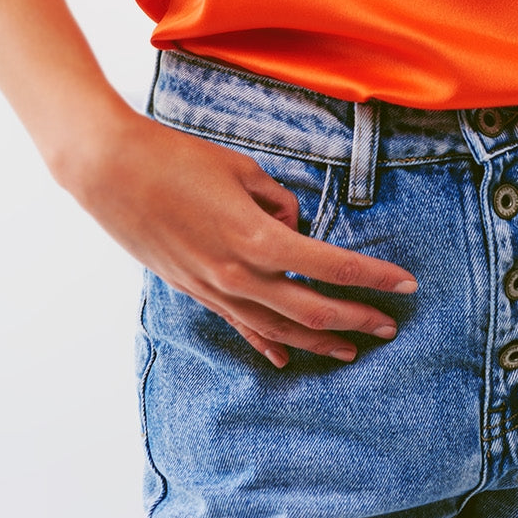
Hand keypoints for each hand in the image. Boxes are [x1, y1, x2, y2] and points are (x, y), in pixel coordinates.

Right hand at [70, 108, 416, 369]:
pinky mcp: (194, 290)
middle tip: (392, 322)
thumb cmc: (177, 158)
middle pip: (312, 308)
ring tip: (354, 347)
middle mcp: (239, 273)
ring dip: (320, 340)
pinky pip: (240, 326)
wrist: (111, 172)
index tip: (406, 282)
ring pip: (278, 328)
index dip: (373, 277)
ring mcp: (214, 288)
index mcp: (256, 236)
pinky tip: (286, 359)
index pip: (330, 266)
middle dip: (358, 318)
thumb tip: (293, 221)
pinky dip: (267, 344)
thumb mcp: (241, 168)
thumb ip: (277, 200)